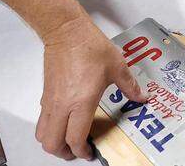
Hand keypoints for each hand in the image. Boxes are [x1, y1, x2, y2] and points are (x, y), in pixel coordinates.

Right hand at [36, 16, 145, 159]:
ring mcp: (50, 100)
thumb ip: (130, 86)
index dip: (82, 151)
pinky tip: (64, 121)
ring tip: (67, 141)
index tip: (90, 152)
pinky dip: (50, 128)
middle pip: (52, 143)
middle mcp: (62, 105)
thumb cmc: (89, 46)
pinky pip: (42, 119)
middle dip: (64, 153)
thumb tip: (142, 97)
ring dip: (53, 142)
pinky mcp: (45, 93)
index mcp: (81, 102)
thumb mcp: (117, 66)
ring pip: (42, 133)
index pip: (75, 138)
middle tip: (77, 151)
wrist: (66, 31)